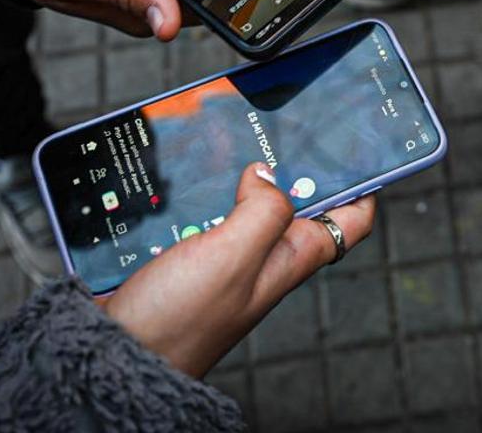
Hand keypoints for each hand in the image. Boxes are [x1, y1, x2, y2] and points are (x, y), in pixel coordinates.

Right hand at [102, 163, 374, 377]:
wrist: (117, 358)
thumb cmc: (179, 321)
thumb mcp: (235, 256)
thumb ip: (264, 210)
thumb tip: (268, 173)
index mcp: (291, 258)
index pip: (350, 221)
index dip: (364, 184)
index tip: (362, 145)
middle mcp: (265, 258)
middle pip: (300, 204)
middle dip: (296, 165)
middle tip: (284, 123)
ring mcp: (228, 259)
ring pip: (249, 205)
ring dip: (242, 175)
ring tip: (232, 137)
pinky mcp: (190, 258)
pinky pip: (207, 215)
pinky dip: (202, 194)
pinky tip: (187, 176)